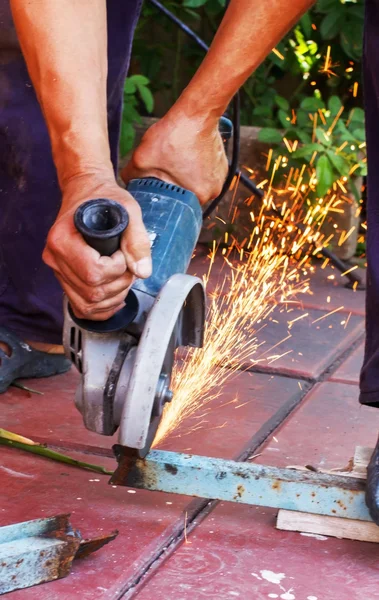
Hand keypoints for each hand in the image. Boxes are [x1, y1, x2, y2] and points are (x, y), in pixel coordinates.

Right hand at [43, 173, 151, 319]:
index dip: (117, 268)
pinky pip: (81, 307)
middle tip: (128, 266)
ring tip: (123, 277)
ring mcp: (58, 271)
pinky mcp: (64, 279)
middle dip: (119, 284)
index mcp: (63, 240)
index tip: (123, 254)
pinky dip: (102, 309)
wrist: (86, 193)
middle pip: (92, 291)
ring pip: (87, 304)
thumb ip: (137, 240)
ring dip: (113, 297)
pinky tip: (114, 296)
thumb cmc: (103, 198)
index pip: (93, 272)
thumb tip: (142, 271)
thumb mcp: (128, 210)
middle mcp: (55, 258)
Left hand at [121, 108, 227, 204]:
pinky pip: (205, 174)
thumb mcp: (143, 158)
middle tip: (163, 176)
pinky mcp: (222, 165)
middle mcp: (213, 191)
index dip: (166, 202)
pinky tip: (185, 157)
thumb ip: (131, 175)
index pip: (178, 209)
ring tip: (175, 163)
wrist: (196, 113)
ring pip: (196, 186)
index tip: (157, 194)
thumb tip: (126, 184)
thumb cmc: (173, 135)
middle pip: (187, 198)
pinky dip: (195, 169)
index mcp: (199, 196)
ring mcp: (220, 178)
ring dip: (185, 179)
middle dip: (174, 190)